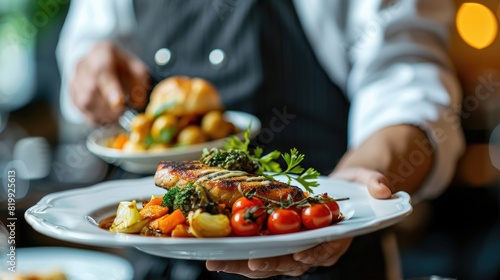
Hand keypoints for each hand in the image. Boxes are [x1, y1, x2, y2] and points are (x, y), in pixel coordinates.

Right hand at [70, 41, 149, 123]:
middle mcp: (83, 66)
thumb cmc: (120, 65)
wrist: (98, 59)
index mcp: (102, 55)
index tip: (120, 103)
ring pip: (84, 102)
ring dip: (102, 114)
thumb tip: (137, 102)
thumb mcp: (136, 68)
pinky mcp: (71, 92)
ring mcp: (74, 79)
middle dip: (109, 107)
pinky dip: (94, 117)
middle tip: (123, 114)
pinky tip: (105, 118)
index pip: (102, 72)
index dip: (110, 90)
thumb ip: (140, 83)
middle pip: (92, 90)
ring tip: (116, 117)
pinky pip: (80, 109)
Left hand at [206, 167, 392, 277]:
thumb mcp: (368, 180)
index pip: (321, 251)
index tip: (290, 256)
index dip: (306, 255)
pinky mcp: (282, 242)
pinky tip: (217, 252)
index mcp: (336, 239)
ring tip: (216, 261)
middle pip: (288, 262)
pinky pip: (261, 252)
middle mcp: (315, 250)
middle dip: (263, 264)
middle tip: (240, 263)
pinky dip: (240, 254)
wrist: (345, 190)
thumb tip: (382, 188)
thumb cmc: (356, 187)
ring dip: (243, 263)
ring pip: (270, 262)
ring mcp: (297, 248)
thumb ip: (375, 183)